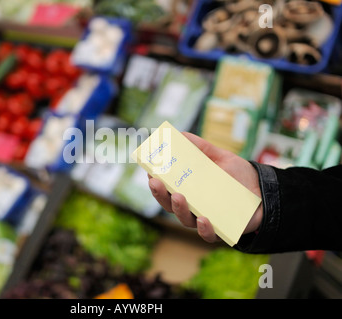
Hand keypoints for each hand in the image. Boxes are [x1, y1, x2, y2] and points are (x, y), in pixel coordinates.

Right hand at [148, 132, 262, 243]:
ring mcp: (205, 219)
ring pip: (185, 219)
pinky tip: (204, 219)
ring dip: (179, 209)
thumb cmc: (238, 175)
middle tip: (155, 182)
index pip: (166, 188)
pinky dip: (204, 228)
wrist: (265, 191)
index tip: (149, 171)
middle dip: (160, 194)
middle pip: (170, 204)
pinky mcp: (221, 230)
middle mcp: (192, 206)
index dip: (155, 182)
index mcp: (188, 190)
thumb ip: (202, 148)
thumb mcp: (220, 157)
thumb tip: (181, 134)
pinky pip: (208, 234)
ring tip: (178, 196)